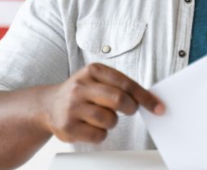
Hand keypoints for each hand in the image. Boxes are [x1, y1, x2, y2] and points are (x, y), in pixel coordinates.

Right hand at [43, 63, 164, 143]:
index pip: (126, 83)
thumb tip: (150, 99)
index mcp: (93, 70)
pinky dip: (101, 134)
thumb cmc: (82, 92)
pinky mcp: (68, 127)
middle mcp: (81, 86)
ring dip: (112, 122)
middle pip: (119, 99)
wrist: (48, 105)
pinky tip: (91, 126)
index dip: (145, 97)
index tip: (158, 107)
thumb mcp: (97, 79)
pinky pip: (98, 135)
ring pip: (109, 119)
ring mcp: (72, 107)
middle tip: (130, 110)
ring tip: (102, 116)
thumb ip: (120, 85)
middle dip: (131, 108)